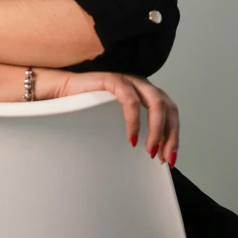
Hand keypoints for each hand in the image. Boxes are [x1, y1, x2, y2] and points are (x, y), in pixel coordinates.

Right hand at [56, 71, 178, 167]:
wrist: (63, 92)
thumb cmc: (89, 106)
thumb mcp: (119, 118)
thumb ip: (136, 126)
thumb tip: (153, 153)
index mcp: (145, 93)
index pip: (171, 111)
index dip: (174, 134)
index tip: (170, 158)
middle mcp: (141, 84)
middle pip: (168, 106)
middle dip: (170, 134)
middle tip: (163, 156)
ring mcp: (128, 80)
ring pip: (156, 102)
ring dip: (156, 129)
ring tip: (149, 149)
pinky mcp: (113, 79)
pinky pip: (130, 100)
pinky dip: (134, 120)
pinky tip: (131, 137)